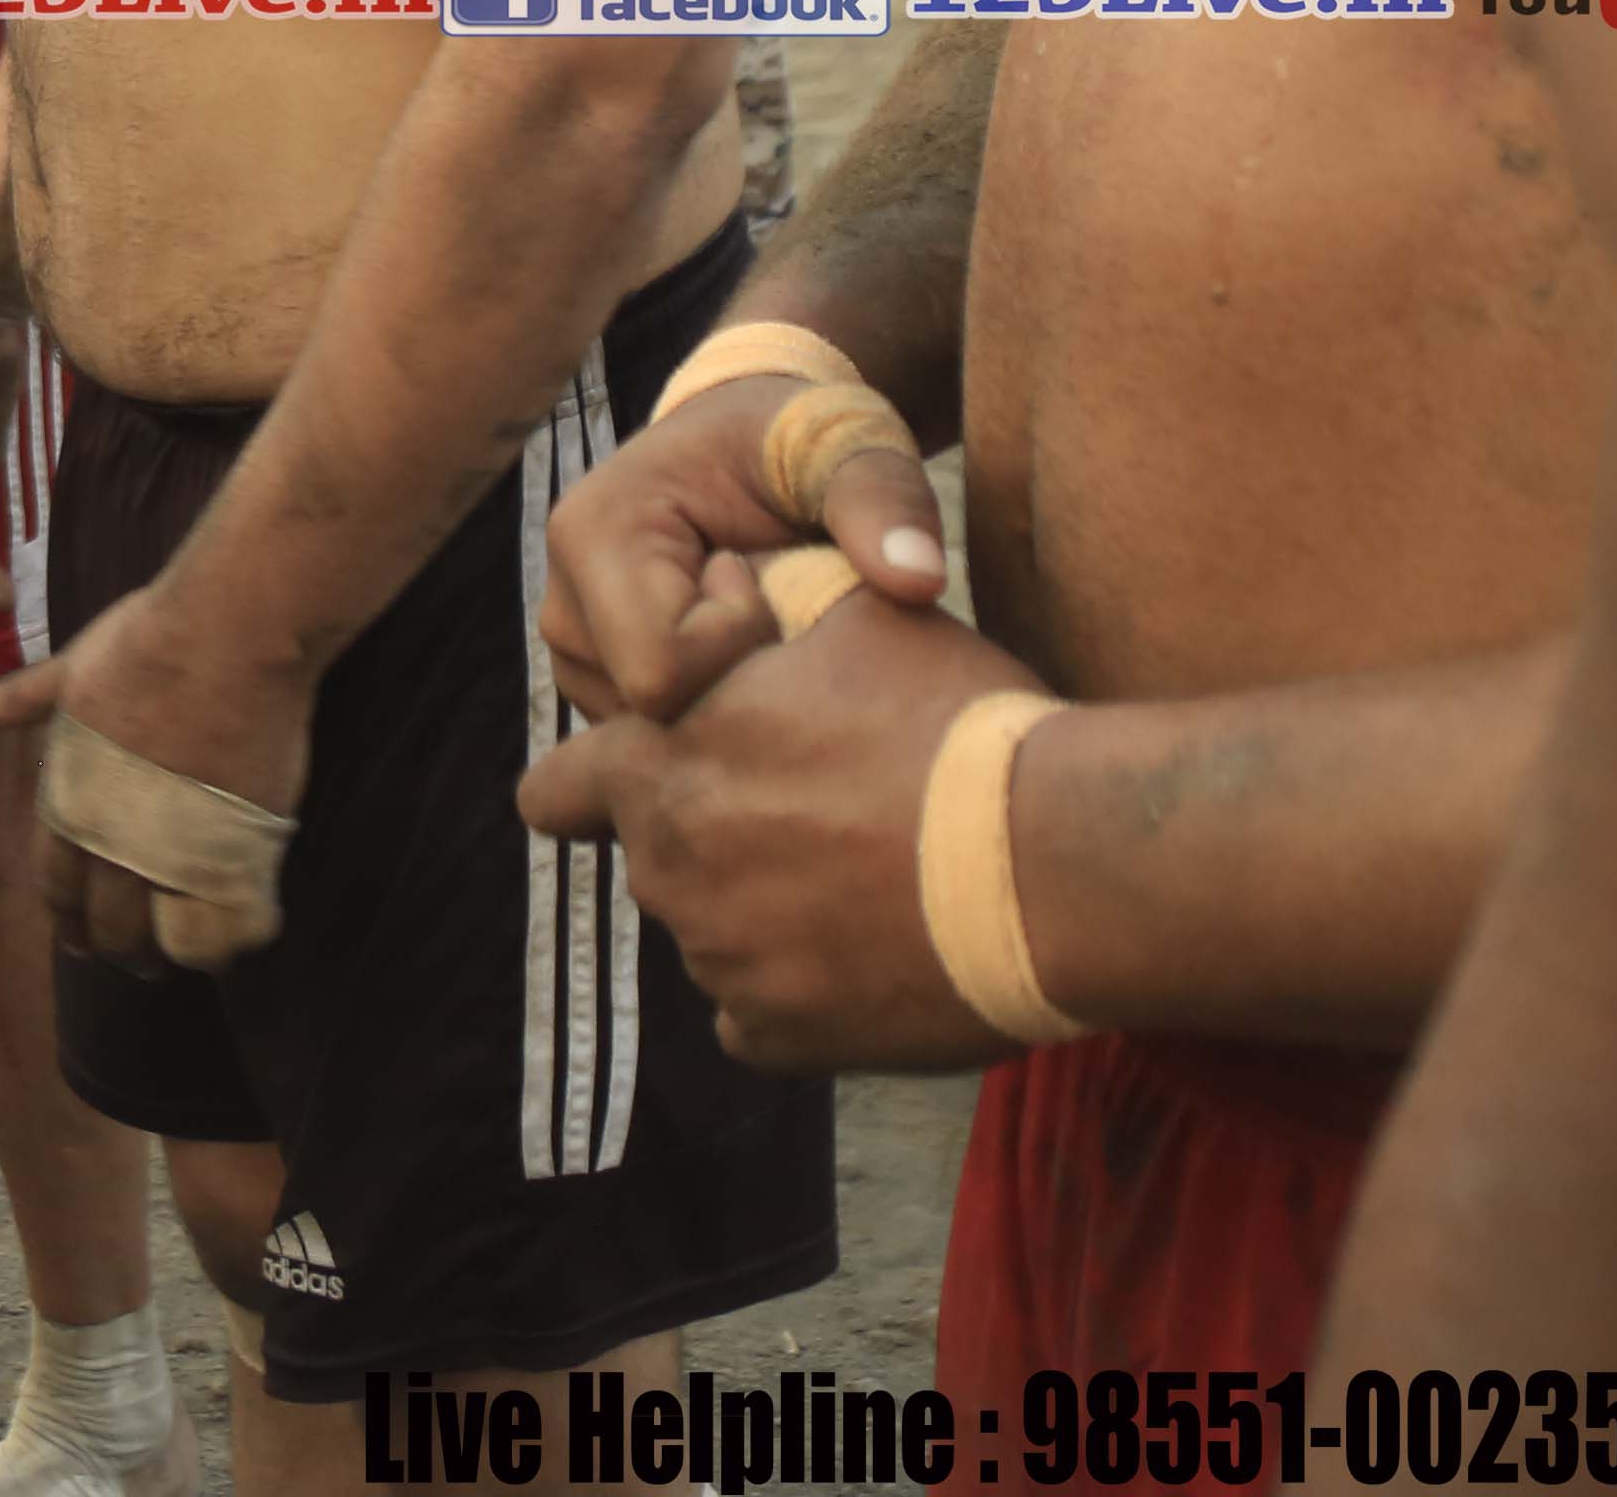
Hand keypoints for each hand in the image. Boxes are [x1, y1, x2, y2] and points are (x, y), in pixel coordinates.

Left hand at [0, 581, 316, 967]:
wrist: (225, 636)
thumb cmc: (145, 644)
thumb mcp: (70, 669)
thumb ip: (20, 700)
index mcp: (70, 801)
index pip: (57, 884)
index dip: (68, 915)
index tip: (79, 932)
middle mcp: (113, 841)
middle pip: (106, 926)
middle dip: (114, 946)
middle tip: (132, 954)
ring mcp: (172, 855)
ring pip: (157, 942)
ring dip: (162, 955)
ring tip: (176, 956)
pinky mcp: (234, 854)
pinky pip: (223, 932)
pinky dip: (224, 945)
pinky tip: (228, 939)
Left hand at [514, 585, 1046, 1073]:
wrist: (1059, 858)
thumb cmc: (956, 723)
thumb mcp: (855, 618)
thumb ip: (767, 606)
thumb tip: (725, 579)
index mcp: (664, 769)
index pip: (557, 791)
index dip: (595, 783)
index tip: (645, 781)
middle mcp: (670, 870)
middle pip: (656, 859)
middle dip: (711, 838)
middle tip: (817, 818)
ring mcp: (722, 962)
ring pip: (715, 937)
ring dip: (764, 914)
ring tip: (869, 879)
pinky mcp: (784, 1038)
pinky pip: (762, 1019)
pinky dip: (800, 995)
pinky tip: (870, 953)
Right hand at [533, 363, 946, 727]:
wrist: (764, 436)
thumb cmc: (806, 439)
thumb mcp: (852, 449)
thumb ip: (883, 504)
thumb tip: (919, 581)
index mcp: (596, 531)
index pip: (659, 672)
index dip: (739, 647)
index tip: (774, 576)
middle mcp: (562, 590)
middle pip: (647, 714)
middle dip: (733, 681)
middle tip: (778, 610)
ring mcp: (572, 636)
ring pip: (646, 735)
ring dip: (720, 698)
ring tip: (761, 623)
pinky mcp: (594, 668)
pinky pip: (649, 735)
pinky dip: (705, 709)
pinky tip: (744, 654)